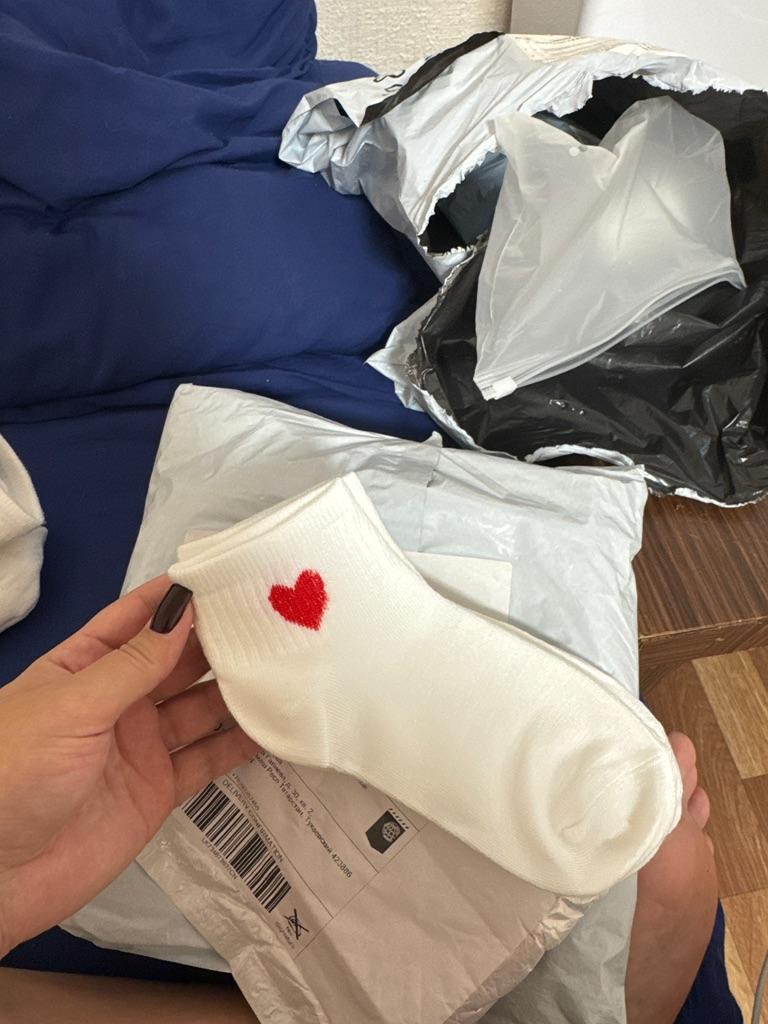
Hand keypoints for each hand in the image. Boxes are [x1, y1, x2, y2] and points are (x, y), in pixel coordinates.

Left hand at [0, 576, 258, 955]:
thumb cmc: (14, 773)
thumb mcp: (72, 707)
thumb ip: (134, 663)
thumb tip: (185, 610)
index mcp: (83, 667)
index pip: (136, 618)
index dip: (177, 596)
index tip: (227, 573)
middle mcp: (117, 700)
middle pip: (177, 660)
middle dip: (219, 639)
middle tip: (275, 619)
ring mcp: (140, 745)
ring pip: (200, 707)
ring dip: (236, 689)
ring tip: (287, 665)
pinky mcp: (159, 790)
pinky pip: (207, 760)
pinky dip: (239, 744)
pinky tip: (275, 725)